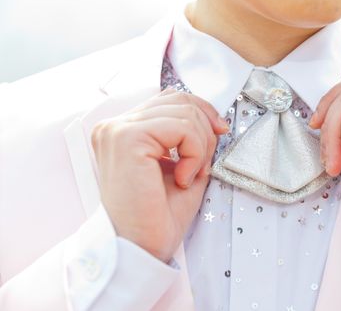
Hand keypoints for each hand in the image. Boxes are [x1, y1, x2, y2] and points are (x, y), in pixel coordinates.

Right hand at [91, 89, 228, 261]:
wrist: (141, 248)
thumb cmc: (158, 215)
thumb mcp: (182, 167)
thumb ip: (191, 138)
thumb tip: (215, 119)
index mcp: (123, 130)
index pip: (170, 99)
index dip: (202, 111)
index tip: (219, 131)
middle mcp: (114, 125)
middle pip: (180, 100)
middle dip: (205, 131)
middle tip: (202, 165)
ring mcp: (117, 129)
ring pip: (184, 112)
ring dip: (201, 146)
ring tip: (191, 175)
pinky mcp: (127, 138)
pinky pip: (181, 127)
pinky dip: (194, 152)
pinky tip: (184, 177)